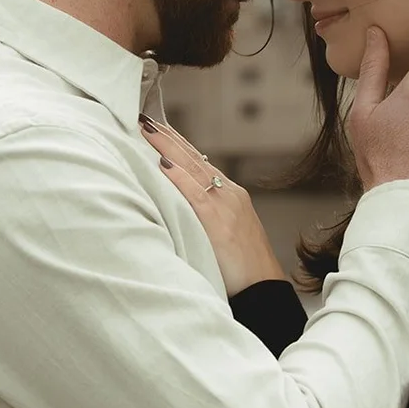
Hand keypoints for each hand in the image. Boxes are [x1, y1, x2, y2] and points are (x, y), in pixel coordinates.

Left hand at [139, 115, 287, 295]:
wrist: (263, 288)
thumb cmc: (241, 268)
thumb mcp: (224, 232)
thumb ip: (205, 215)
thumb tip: (176, 205)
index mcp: (229, 195)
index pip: (199, 162)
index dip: (177, 145)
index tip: (158, 129)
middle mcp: (228, 193)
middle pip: (193, 158)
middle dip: (168, 138)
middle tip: (145, 119)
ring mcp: (225, 205)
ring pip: (193, 168)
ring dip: (167, 147)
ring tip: (147, 130)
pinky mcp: (219, 221)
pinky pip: (195, 193)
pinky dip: (178, 177)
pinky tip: (162, 163)